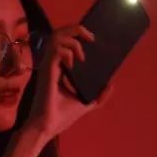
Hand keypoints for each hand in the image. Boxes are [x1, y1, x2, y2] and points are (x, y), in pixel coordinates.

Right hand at [24, 25, 112, 140]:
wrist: (47, 127)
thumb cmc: (61, 117)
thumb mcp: (85, 103)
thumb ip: (98, 96)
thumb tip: (110, 85)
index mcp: (60, 68)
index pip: (65, 43)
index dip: (77, 35)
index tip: (92, 40)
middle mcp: (53, 64)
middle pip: (60, 34)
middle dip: (76, 29)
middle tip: (91, 38)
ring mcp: (48, 65)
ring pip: (56, 37)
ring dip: (72, 39)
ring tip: (82, 54)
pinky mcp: (47, 70)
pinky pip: (55, 50)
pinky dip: (67, 52)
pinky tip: (74, 63)